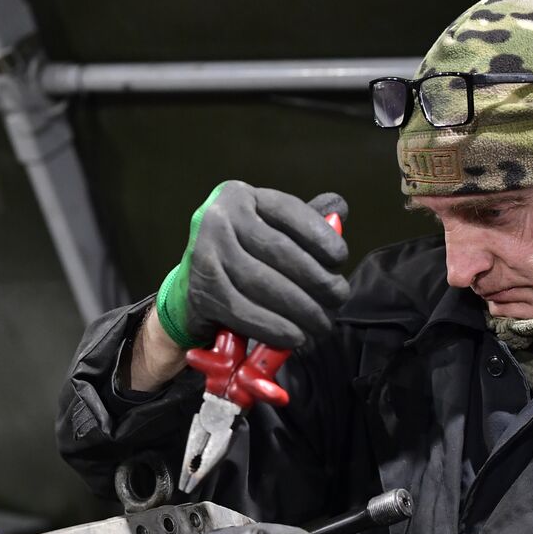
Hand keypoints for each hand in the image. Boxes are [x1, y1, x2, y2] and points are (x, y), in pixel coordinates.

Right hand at [155, 182, 349, 350]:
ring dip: (301, 308)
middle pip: (280, 250)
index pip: (288, 210)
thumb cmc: (241, 260)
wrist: (191, 295)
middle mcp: (218, 218)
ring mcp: (205, 254)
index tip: (341, 259)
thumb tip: (339, 210)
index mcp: (240, 196)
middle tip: (338, 299)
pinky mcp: (201, 290)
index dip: (320, 235)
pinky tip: (295, 337)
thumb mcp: (268, 232)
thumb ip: (301, 223)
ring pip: (264, 283)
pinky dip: (274, 327)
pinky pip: (245, 311)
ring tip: (322, 323)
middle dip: (317, 279)